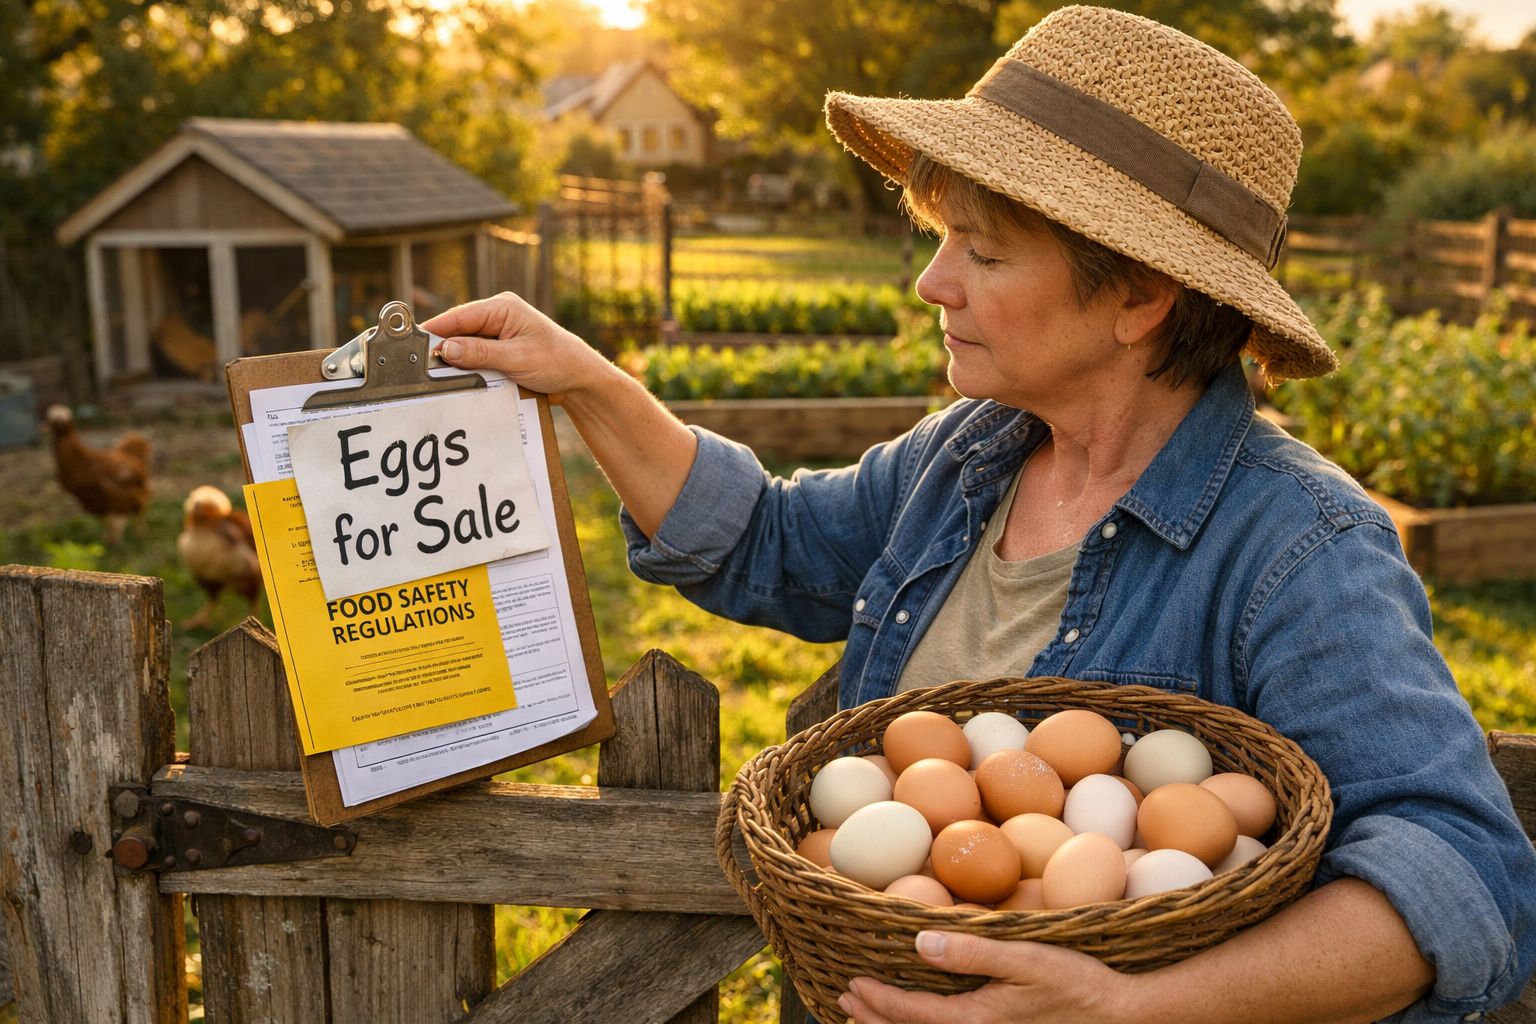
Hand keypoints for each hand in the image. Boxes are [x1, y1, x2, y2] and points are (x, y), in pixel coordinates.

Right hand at [421, 292, 612, 403]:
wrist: (580, 379)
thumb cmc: (557, 361)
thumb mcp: (517, 358)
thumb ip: (480, 353)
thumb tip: (446, 350)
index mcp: (502, 307)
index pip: (458, 316)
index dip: (434, 331)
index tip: (411, 345)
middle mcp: (497, 316)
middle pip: (457, 331)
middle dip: (442, 348)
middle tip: (420, 367)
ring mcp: (497, 334)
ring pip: (464, 347)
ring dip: (455, 361)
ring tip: (434, 376)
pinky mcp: (499, 351)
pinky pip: (475, 358)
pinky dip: (467, 368)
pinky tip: (457, 380)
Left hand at [837, 931, 1132, 1023]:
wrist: (1119, 1016)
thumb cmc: (1075, 983)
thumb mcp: (1024, 958)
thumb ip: (970, 951)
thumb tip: (919, 943)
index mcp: (974, 1020)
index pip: (910, 1012)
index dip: (876, 1000)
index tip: (851, 984)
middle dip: (875, 1018)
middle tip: (844, 1001)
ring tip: (868, 1016)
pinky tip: (924, 1020)